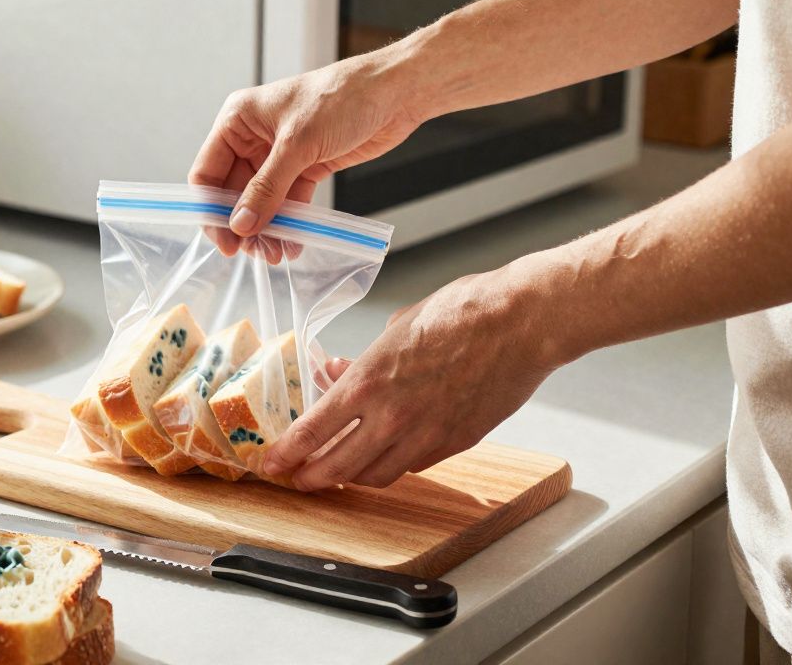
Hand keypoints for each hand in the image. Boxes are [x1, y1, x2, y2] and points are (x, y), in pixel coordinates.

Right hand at [187, 49, 427, 249]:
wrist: (395, 93)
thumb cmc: (344, 97)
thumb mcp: (298, 144)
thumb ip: (266, 188)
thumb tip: (241, 224)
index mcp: (239, 120)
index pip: (208, 171)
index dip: (211, 208)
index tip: (224, 240)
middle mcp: (254, 138)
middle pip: (233, 192)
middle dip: (243, 224)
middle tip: (254, 253)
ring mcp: (280, 155)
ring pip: (261, 201)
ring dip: (267, 228)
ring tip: (276, 253)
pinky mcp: (305, 167)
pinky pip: (289, 202)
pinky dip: (290, 223)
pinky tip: (294, 243)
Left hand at [262, 264, 566, 490]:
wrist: (520, 322)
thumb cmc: (461, 312)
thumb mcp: (395, 328)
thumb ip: (362, 361)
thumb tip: (337, 372)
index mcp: (369, 383)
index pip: (313, 432)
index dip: (287, 454)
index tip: (271, 464)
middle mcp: (392, 418)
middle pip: (337, 467)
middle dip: (311, 477)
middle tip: (298, 478)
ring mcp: (426, 436)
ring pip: (376, 475)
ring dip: (351, 477)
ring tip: (337, 472)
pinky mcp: (456, 443)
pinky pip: (412, 466)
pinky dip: (391, 466)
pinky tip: (383, 457)